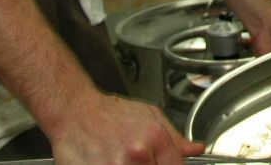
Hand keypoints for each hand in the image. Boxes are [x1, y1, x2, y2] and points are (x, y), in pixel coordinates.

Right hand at [49, 92, 203, 164]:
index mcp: (154, 138)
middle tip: (137, 159)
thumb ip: (174, 137)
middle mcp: (136, 155)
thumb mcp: (149, 116)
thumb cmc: (109, 113)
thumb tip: (196, 149)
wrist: (74, 111)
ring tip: (120, 158)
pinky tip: (109, 160)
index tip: (161, 163)